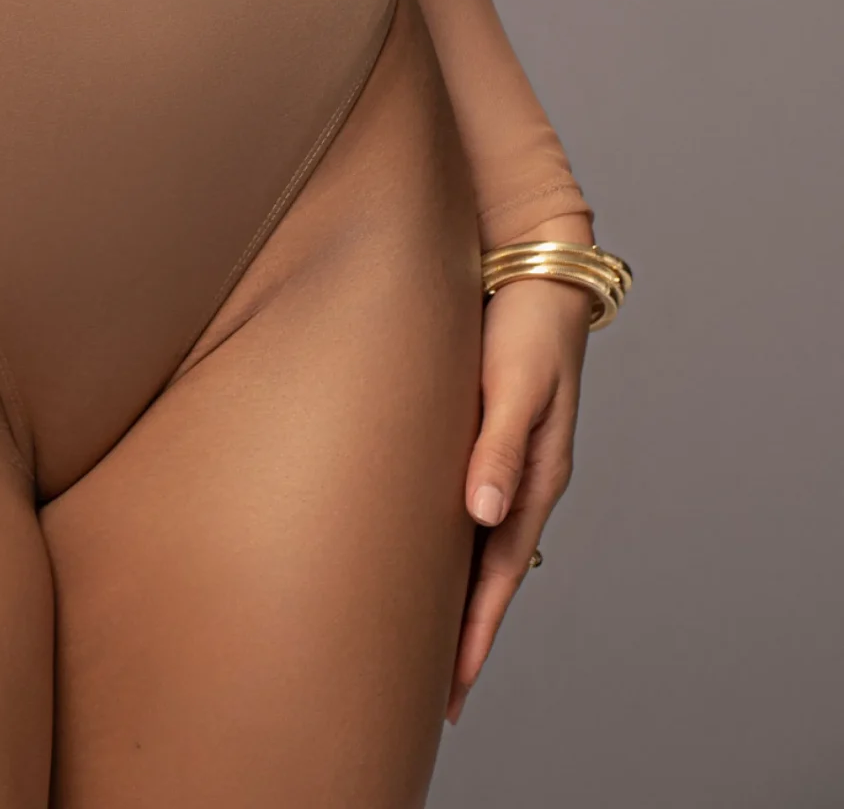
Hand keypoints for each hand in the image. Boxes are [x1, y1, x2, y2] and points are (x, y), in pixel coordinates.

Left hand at [448, 230, 592, 721]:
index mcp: (537, 475)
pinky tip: (422, 556)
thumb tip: (484, 514)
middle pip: (491, 574)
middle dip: (464, 634)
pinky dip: (447, 545)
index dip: (475, 633)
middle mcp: (520, 476)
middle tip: (432, 695)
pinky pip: (463, 507)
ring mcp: (502, 457)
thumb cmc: (526, 321)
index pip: (501, 575)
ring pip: (477, 546)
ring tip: (422, 643)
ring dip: (455, 593)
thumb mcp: (516, 381)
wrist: (535, 263)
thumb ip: (499, 444)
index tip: (451, 689)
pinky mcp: (481, 431)